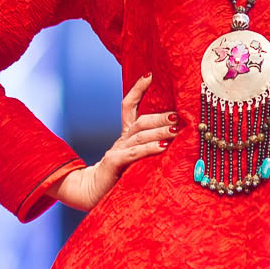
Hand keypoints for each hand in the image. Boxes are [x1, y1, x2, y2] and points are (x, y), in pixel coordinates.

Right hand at [47, 72, 179, 211]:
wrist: (91, 194)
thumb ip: (151, 147)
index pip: (129, 105)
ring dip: (160, 130)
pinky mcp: (114, 164)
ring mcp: (117, 150)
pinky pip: (134, 153)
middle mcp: (121, 140)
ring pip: (140, 134)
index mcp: (125, 136)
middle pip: (141, 120)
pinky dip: (149, 148)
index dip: (137, 89)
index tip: (149, 74)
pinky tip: (163, 146)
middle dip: (160, 116)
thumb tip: (178, 135)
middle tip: (178, 115)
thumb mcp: (137, 159)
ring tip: (176, 129)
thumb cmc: (119, 178)